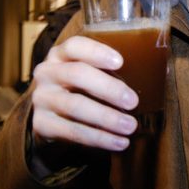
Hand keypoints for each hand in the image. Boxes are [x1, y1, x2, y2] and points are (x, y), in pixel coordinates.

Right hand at [31, 36, 138, 150]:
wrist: (49, 117)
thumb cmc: (79, 89)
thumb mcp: (87, 74)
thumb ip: (106, 72)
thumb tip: (147, 78)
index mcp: (60, 54)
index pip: (75, 46)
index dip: (97, 52)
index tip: (120, 62)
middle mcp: (47, 72)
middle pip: (77, 74)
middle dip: (108, 88)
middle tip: (133, 101)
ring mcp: (42, 98)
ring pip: (75, 105)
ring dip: (106, 118)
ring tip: (130, 126)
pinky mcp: (41, 124)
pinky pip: (72, 131)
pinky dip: (99, 138)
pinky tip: (119, 142)